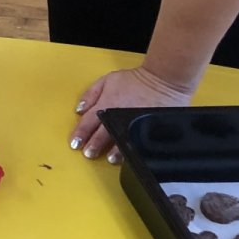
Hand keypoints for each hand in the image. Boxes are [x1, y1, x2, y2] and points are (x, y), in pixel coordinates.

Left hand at [72, 65, 192, 162]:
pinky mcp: (149, 127)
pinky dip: (135, 148)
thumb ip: (90, 94)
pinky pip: (139, 141)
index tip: (75, 144)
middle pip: (103, 134)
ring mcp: (135, 122)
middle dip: (94, 145)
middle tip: (89, 154)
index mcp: (106, 104)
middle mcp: (119, 115)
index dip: (80, 134)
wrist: (163, 79)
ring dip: (116, 151)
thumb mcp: (107, 80)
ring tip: (111, 159)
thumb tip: (79, 110)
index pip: (88, 122)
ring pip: (122, 140)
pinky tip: (132, 155)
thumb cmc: (136, 79)